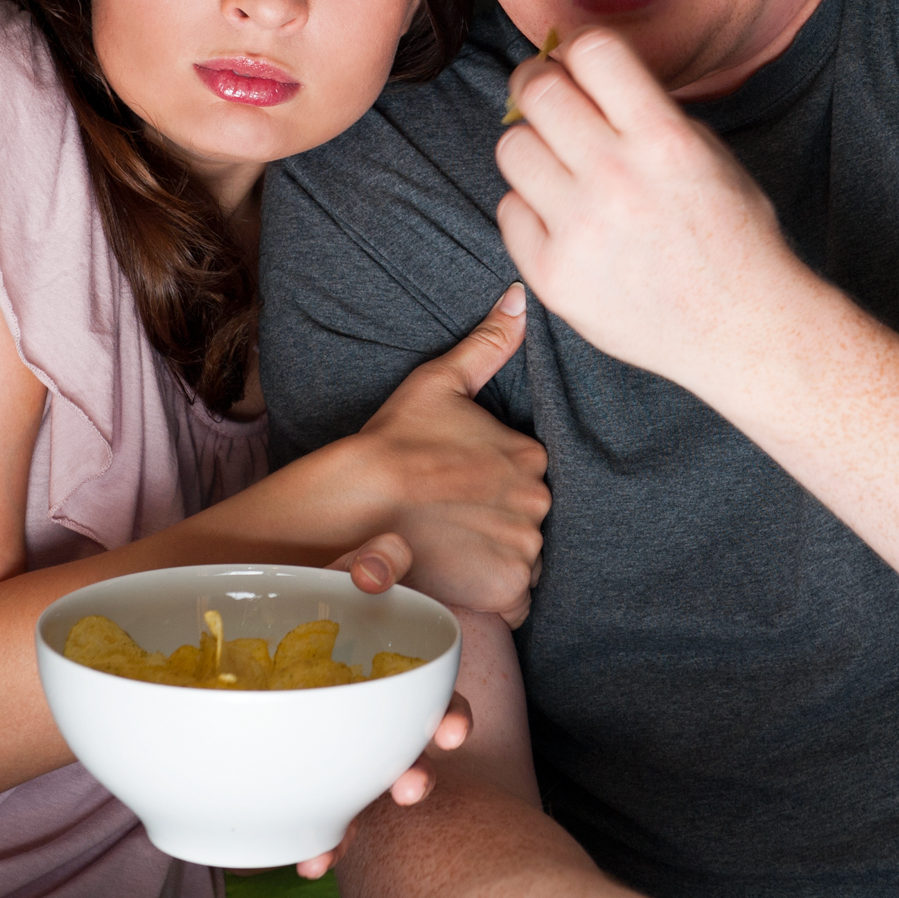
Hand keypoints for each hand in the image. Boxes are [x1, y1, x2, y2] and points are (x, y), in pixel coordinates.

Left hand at [290, 538, 475, 878]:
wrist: (268, 616)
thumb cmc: (338, 590)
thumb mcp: (371, 567)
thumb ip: (381, 562)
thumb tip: (371, 575)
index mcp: (402, 676)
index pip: (439, 701)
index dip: (451, 720)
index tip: (454, 734)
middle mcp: (384, 716)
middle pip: (406, 755)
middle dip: (412, 776)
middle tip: (414, 788)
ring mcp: (351, 744)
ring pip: (361, 789)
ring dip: (356, 822)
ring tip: (335, 850)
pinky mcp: (316, 767)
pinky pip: (321, 806)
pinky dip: (316, 836)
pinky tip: (307, 860)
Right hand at [339, 286, 549, 624]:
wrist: (360, 497)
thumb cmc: (395, 439)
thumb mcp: (442, 381)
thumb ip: (488, 344)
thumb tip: (520, 297)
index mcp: (531, 457)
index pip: (528, 482)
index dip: (494, 490)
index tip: (461, 491)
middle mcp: (538, 503)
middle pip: (529, 523)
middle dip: (501, 526)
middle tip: (454, 521)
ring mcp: (525, 548)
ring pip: (524, 560)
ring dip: (498, 559)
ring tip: (454, 548)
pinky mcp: (506, 588)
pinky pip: (516, 600)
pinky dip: (495, 594)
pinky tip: (461, 576)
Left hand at [496, 30, 802, 392]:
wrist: (741, 329)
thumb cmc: (733, 238)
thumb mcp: (710, 155)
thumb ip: (648, 113)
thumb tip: (584, 75)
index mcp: (664, 139)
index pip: (592, 51)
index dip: (578, 49)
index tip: (576, 64)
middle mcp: (616, 179)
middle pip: (536, 90)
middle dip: (538, 83)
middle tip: (546, 97)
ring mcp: (580, 230)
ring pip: (511, 147)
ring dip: (532, 146)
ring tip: (556, 165)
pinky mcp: (552, 275)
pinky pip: (509, 210)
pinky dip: (531, 209)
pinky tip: (563, 219)